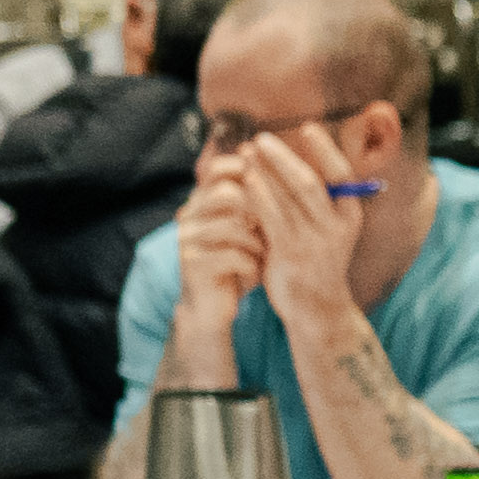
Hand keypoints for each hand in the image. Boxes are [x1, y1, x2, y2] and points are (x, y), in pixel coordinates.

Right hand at [168, 157, 270, 333]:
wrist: (212, 309)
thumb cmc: (237, 264)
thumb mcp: (248, 231)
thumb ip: (257, 205)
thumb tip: (290, 173)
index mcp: (202, 201)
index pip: (218, 169)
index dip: (249, 172)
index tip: (274, 189)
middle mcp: (190, 215)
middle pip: (227, 193)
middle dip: (258, 211)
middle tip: (271, 230)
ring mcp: (188, 239)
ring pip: (232, 225)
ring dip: (257, 243)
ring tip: (263, 256)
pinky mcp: (193, 264)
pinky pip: (233, 256)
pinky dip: (252, 266)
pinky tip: (255, 274)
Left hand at [225, 133, 365, 324]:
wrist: (316, 308)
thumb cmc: (316, 261)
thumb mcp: (326, 229)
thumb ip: (313, 201)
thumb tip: (289, 161)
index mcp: (350, 216)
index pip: (343, 174)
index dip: (325, 149)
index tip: (308, 127)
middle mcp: (336, 226)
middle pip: (309, 182)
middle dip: (283, 156)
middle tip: (261, 138)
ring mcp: (313, 241)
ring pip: (287, 196)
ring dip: (264, 170)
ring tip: (247, 152)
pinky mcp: (290, 253)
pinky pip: (271, 216)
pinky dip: (257, 195)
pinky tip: (244, 180)